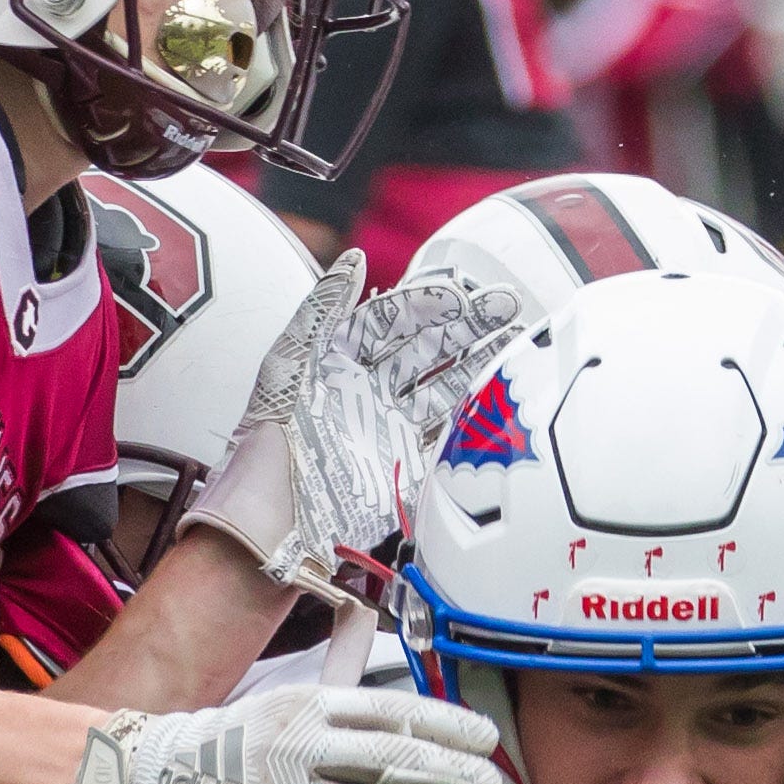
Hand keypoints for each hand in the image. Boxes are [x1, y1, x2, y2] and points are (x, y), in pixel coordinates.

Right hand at [74, 671, 504, 783]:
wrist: (155, 779)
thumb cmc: (233, 743)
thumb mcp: (287, 702)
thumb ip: (345, 700)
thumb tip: (403, 697)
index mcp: (310, 706)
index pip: (394, 711)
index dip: (447, 725)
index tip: (486, 739)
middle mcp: (301, 748)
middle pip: (395, 760)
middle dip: (453, 775)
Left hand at [183, 254, 521, 598]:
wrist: (273, 524)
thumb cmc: (268, 444)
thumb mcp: (287, 365)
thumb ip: (320, 310)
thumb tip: (354, 259)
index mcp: (336, 362)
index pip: (389, 321)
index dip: (423, 304)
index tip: (458, 293)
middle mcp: (366, 392)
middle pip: (425, 349)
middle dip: (465, 326)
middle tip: (505, 304)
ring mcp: (389, 429)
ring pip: (443, 385)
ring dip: (478, 362)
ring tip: (515, 338)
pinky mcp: (405, 466)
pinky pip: (445, 433)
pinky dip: (473, 414)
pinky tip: (500, 394)